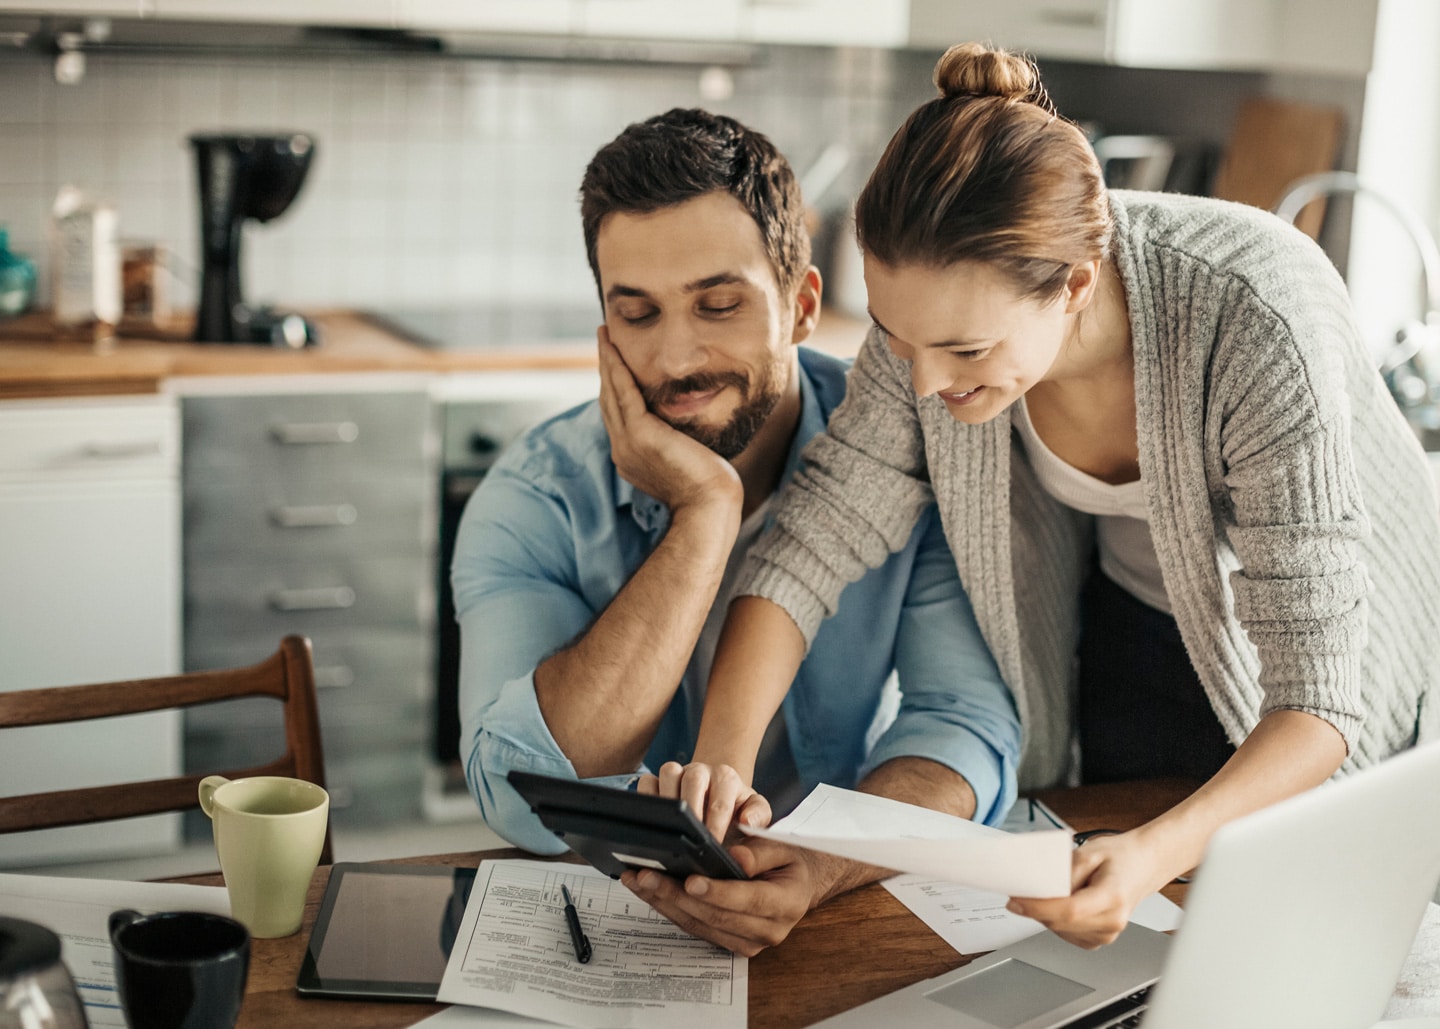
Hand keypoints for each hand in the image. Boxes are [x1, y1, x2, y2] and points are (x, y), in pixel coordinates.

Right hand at [597, 327, 740, 515]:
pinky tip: (613, 347)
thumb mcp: (686, 459)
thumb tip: (687, 430)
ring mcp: (627, 442)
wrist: (709, 506)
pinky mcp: (640, 434)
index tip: (614, 363)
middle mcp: (622, 449)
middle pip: (608, 399)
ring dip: (606, 361)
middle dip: (605, 368)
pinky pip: (623, 392)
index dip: (613, 386)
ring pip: (611, 392)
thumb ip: (677, 442)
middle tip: (603, 339)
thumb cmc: (709, 489)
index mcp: (631, 456)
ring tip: (604, 335)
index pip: (618, 414)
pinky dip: (616, 367)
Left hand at [620, 837, 844, 955]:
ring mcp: (748, 942)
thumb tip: (736, 858)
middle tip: (647, 875)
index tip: (690, 880)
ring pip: (700, 925)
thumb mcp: (783, 847)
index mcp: (786, 903)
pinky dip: (669, 909)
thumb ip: (761, 851)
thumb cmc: (789, 861)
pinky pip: (695, 928)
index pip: (748, 900)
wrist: (798, 884)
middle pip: (716, 916)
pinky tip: (649, 891)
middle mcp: (767, 930)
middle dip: (677, 895)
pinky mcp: (729, 943)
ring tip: (638, 880)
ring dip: (665, 903)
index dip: (718, 891)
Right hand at [639, 761, 771, 841]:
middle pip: (693, 780)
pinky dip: (646, 798)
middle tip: (690, 838)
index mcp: (726, 777)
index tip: (713, 845)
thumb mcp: (756, 812)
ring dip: (668, 801)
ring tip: (669, 829)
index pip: (721, 800)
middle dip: (691, 810)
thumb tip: (748, 822)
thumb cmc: (736, 808)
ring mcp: (678, 773)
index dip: (716, 825)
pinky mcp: (658, 780)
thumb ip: (759, 816)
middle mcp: (701, 771)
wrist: (719, 793)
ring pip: (668, 773)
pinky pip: (646, 781)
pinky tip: (650, 821)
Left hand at [1005, 831, 1168, 948]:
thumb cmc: (1120, 856)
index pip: (1069, 911)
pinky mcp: (1098, 939)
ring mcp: (1107, 934)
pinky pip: (1066, 933)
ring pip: (1059, 930)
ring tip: (1049, 891)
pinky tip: (1060, 903)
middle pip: (1061, 923)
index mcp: (1113, 898)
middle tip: (1021, 890)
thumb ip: (1063, 872)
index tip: (1016, 901)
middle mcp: (1112, 922)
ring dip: (1045, 913)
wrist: (1143, 865)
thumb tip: (1038, 888)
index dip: (1038, 908)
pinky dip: (1055, 919)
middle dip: (1036, 908)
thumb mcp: (1089, 852)